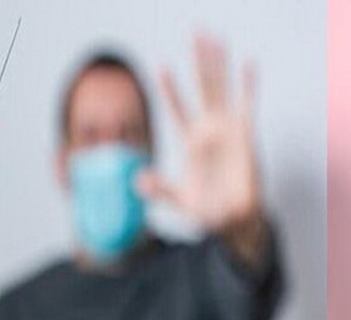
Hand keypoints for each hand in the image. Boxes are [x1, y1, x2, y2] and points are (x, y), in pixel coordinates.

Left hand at [139, 34, 261, 232]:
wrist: (233, 221)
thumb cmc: (207, 210)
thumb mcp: (179, 199)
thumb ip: (159, 189)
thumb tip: (137, 181)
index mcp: (189, 142)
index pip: (177, 109)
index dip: (170, 89)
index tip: (160, 66)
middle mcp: (207, 131)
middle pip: (201, 88)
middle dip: (198, 62)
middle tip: (196, 33)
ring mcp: (227, 131)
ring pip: (222, 90)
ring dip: (219, 65)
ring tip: (215, 39)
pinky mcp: (245, 137)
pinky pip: (246, 107)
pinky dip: (248, 86)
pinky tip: (248, 64)